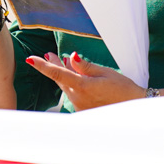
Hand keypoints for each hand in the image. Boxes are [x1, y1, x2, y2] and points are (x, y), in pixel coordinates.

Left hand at [25, 52, 143, 109]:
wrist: (133, 108)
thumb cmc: (122, 89)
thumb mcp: (105, 73)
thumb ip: (85, 66)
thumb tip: (71, 57)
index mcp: (82, 86)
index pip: (57, 74)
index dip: (43, 66)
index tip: (30, 59)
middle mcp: (78, 98)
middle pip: (60, 79)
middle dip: (54, 65)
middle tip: (48, 53)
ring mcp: (79, 105)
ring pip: (66, 86)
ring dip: (64, 74)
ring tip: (63, 60)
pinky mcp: (82, 110)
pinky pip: (73, 93)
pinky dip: (72, 83)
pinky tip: (74, 75)